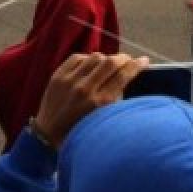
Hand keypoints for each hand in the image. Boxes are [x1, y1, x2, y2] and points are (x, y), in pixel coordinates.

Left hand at [33, 53, 149, 148]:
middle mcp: (85, 89)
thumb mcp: (103, 119)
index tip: (144, 61)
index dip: (137, 65)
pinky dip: (87, 59)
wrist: (48, 135)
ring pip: (95, 57)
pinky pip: (77, 57)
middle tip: (128, 60)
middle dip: (123, 58)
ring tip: (108, 64)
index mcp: (100, 103)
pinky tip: (90, 66)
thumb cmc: (81, 130)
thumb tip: (125, 78)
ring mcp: (69, 81)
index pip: (123, 75)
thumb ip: (115, 98)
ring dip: (105, 59)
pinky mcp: (57, 76)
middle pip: (110, 62)